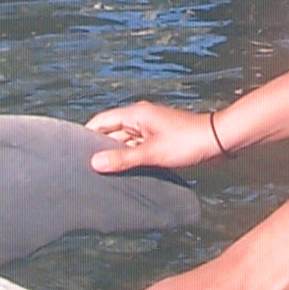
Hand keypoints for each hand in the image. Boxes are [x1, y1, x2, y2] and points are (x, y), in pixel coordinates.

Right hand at [86, 102, 225, 173]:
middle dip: (98, 149)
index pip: (101, 121)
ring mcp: (149, 130)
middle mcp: (139, 119)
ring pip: (124, 143)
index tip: (71, 152)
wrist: (217, 142)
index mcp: (135, 114)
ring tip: (98, 175)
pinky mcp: (158, 141)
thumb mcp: (151, 153)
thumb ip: (122, 158)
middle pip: (111, 132)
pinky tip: (122, 174)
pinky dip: (128, 159)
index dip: (85, 135)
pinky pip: (136, 149)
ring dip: (114, 156)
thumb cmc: (186, 143)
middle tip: (82, 169)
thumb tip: (93, 163)